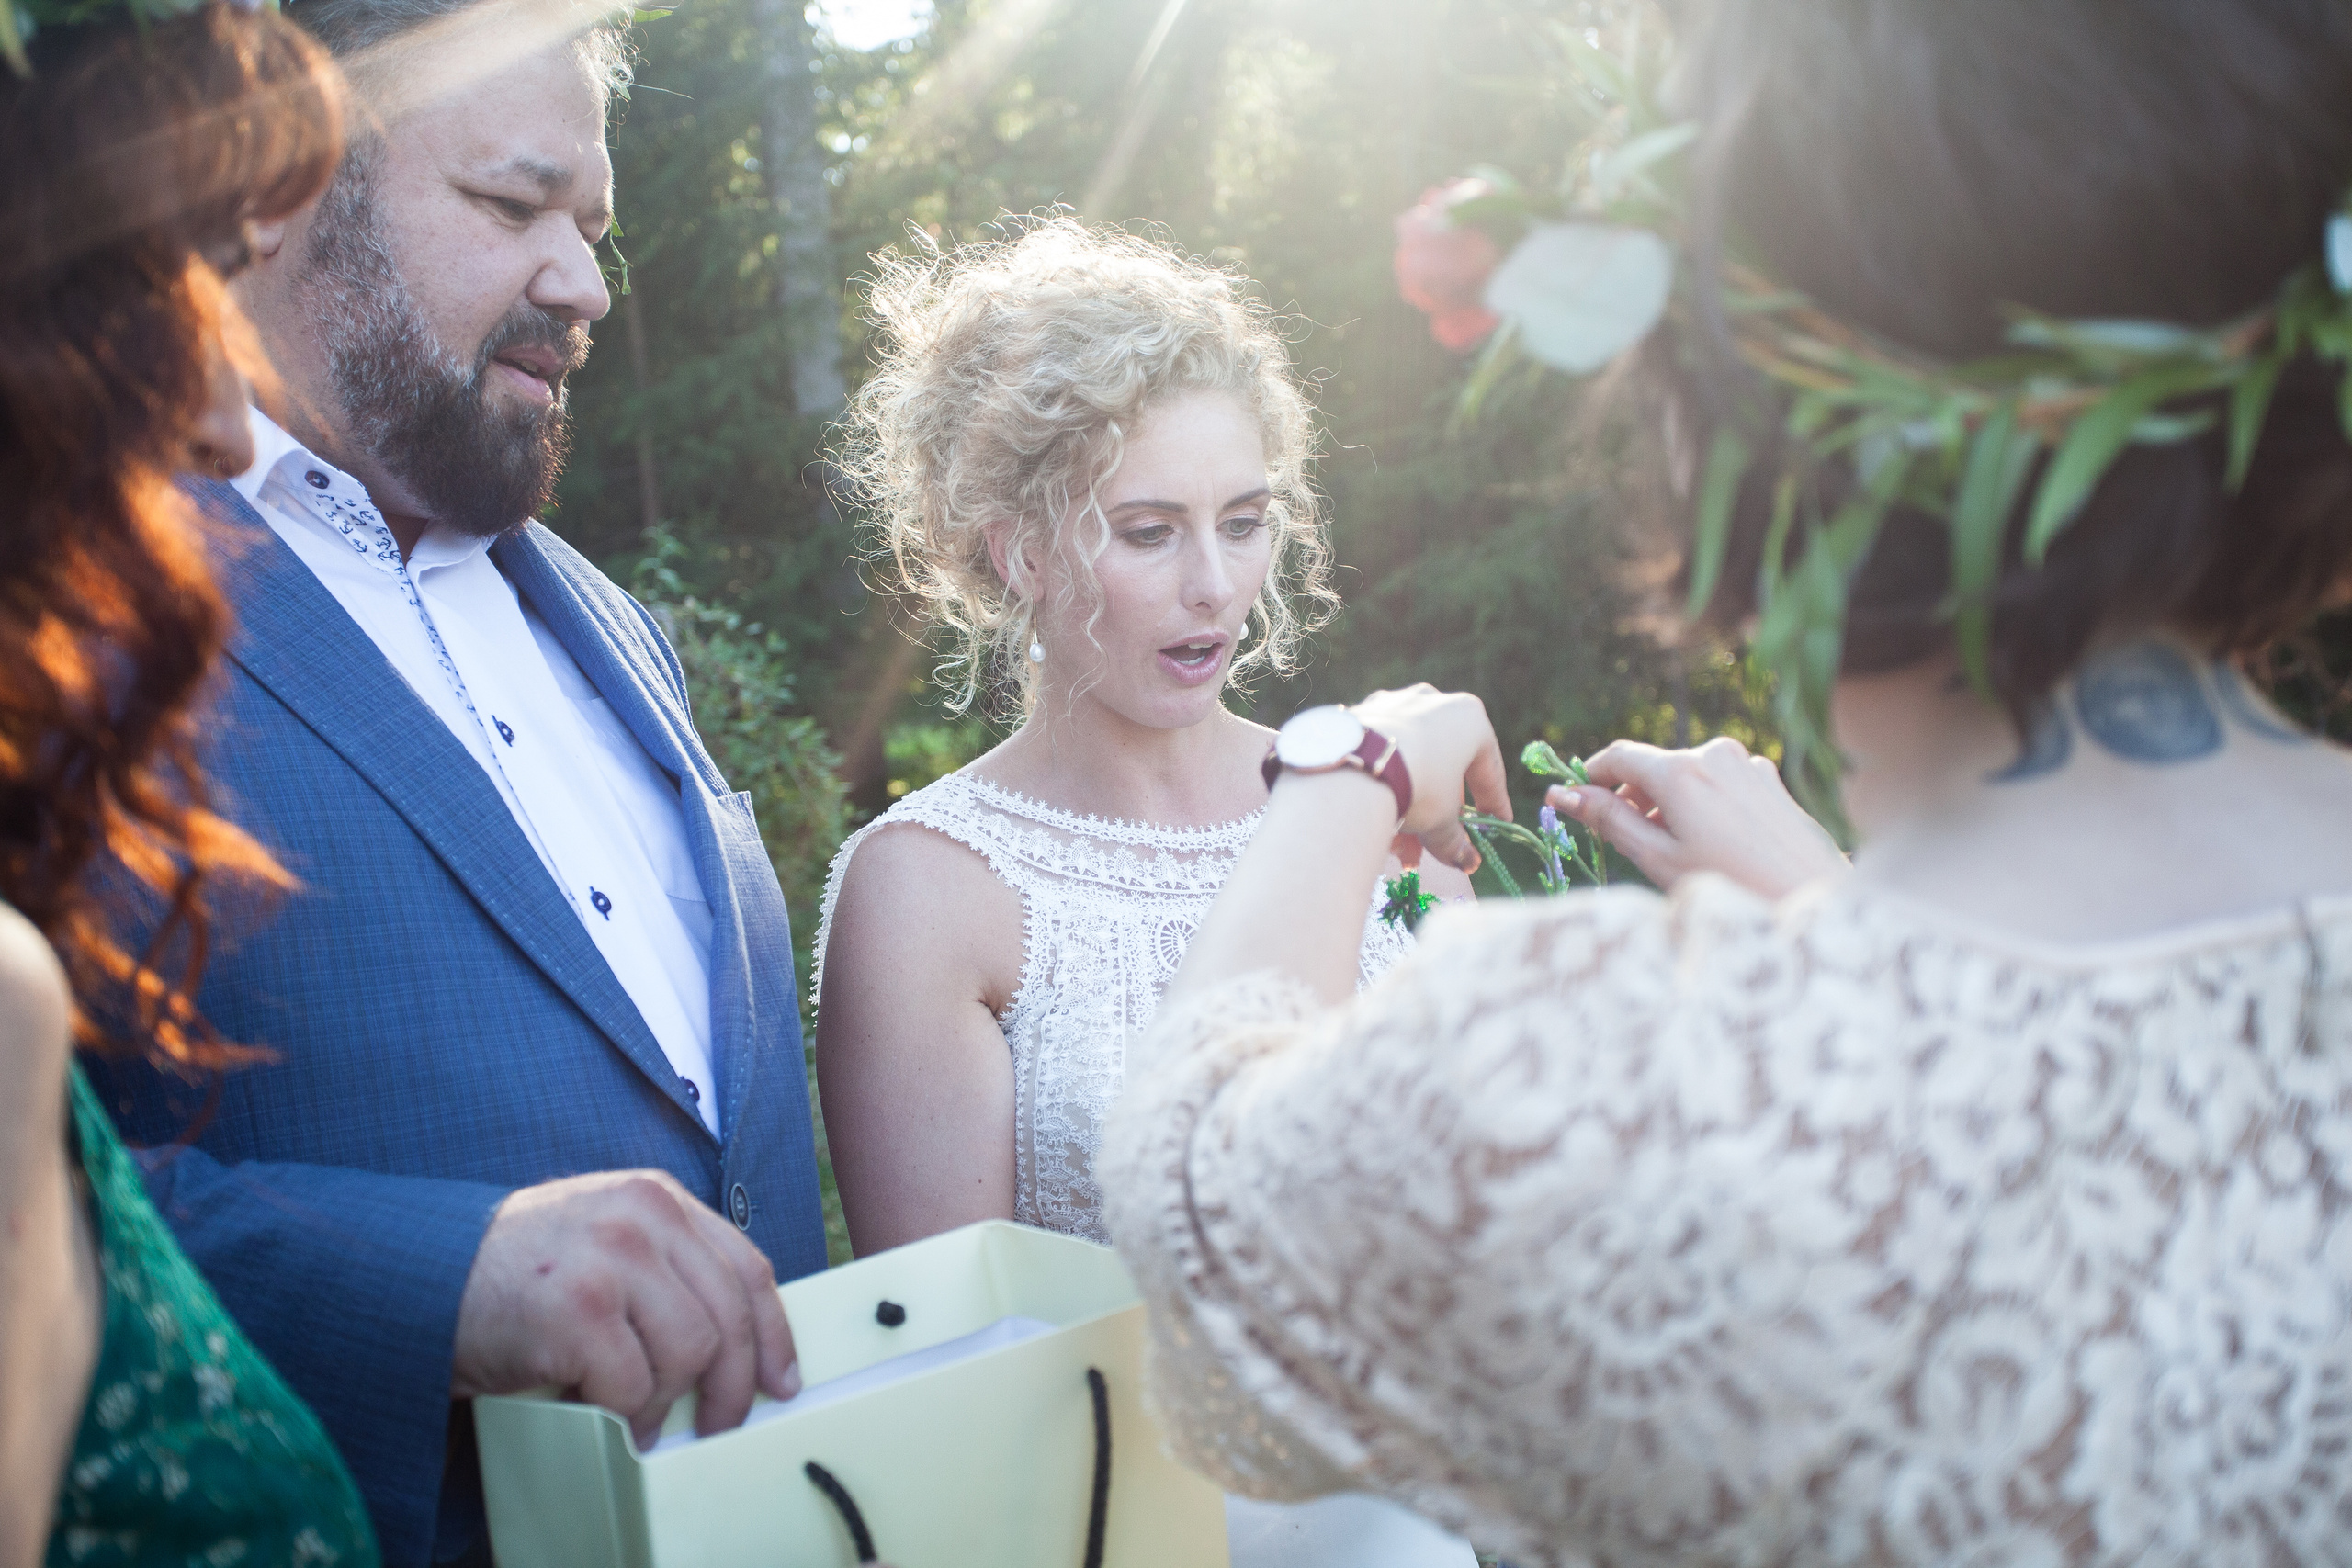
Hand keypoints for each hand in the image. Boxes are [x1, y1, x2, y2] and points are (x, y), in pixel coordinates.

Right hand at [452, 1171, 799, 1448]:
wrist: (416, 1278)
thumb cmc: (512, 1276)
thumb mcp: (600, 1242)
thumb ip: (663, 1268)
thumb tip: (733, 1345)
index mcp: (655, 1198)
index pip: (746, 1266)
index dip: (773, 1333)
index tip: (780, 1380)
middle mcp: (642, 1216)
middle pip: (729, 1315)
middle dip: (732, 1386)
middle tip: (716, 1425)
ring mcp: (611, 1258)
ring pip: (692, 1351)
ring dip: (667, 1400)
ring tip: (638, 1416)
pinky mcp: (577, 1309)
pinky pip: (634, 1385)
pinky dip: (624, 1414)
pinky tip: (600, 1413)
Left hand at [1347, 684, 1510, 872]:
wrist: (1356, 766)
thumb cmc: (1418, 787)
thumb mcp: (1442, 822)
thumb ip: (1455, 841)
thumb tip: (1466, 862)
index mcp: (1469, 719)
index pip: (1489, 769)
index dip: (1494, 801)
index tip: (1497, 822)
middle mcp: (1435, 702)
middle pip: (1444, 767)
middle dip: (1438, 812)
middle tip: (1435, 845)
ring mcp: (1395, 703)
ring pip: (1410, 763)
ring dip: (1408, 807)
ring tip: (1399, 850)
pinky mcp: (1361, 714)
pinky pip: (1382, 755)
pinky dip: (1383, 786)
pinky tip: (1376, 822)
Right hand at [1551, 736, 1847, 899]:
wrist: (1815, 900)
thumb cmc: (1731, 886)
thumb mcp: (1658, 857)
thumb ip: (1608, 820)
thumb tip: (1561, 795)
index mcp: (1681, 770)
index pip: (1618, 756)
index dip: (1590, 777)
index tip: (1574, 801)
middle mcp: (1714, 753)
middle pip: (1653, 767)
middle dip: (1632, 798)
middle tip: (1624, 842)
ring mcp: (1746, 763)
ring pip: (1686, 775)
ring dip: (1667, 804)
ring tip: (1673, 852)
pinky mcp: (1769, 778)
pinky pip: (1718, 782)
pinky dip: (1701, 804)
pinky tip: (1711, 846)